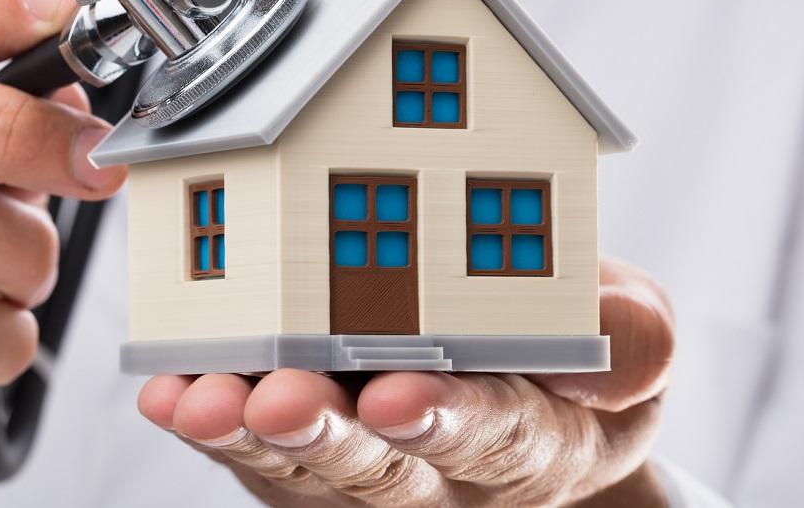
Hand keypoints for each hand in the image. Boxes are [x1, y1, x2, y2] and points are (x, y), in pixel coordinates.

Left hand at [138, 258, 673, 506]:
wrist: (528, 378)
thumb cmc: (577, 349)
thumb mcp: (634, 335)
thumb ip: (633, 341)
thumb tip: (584, 361)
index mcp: (534, 436)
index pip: (495, 435)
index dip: (447, 418)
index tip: (399, 395)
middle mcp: (441, 468)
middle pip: (380, 466)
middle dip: (327, 434)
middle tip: (279, 399)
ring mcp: (365, 466)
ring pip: (302, 465)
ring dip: (248, 433)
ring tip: (202, 400)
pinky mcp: (304, 458)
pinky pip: (250, 451)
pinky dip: (206, 423)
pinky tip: (170, 393)